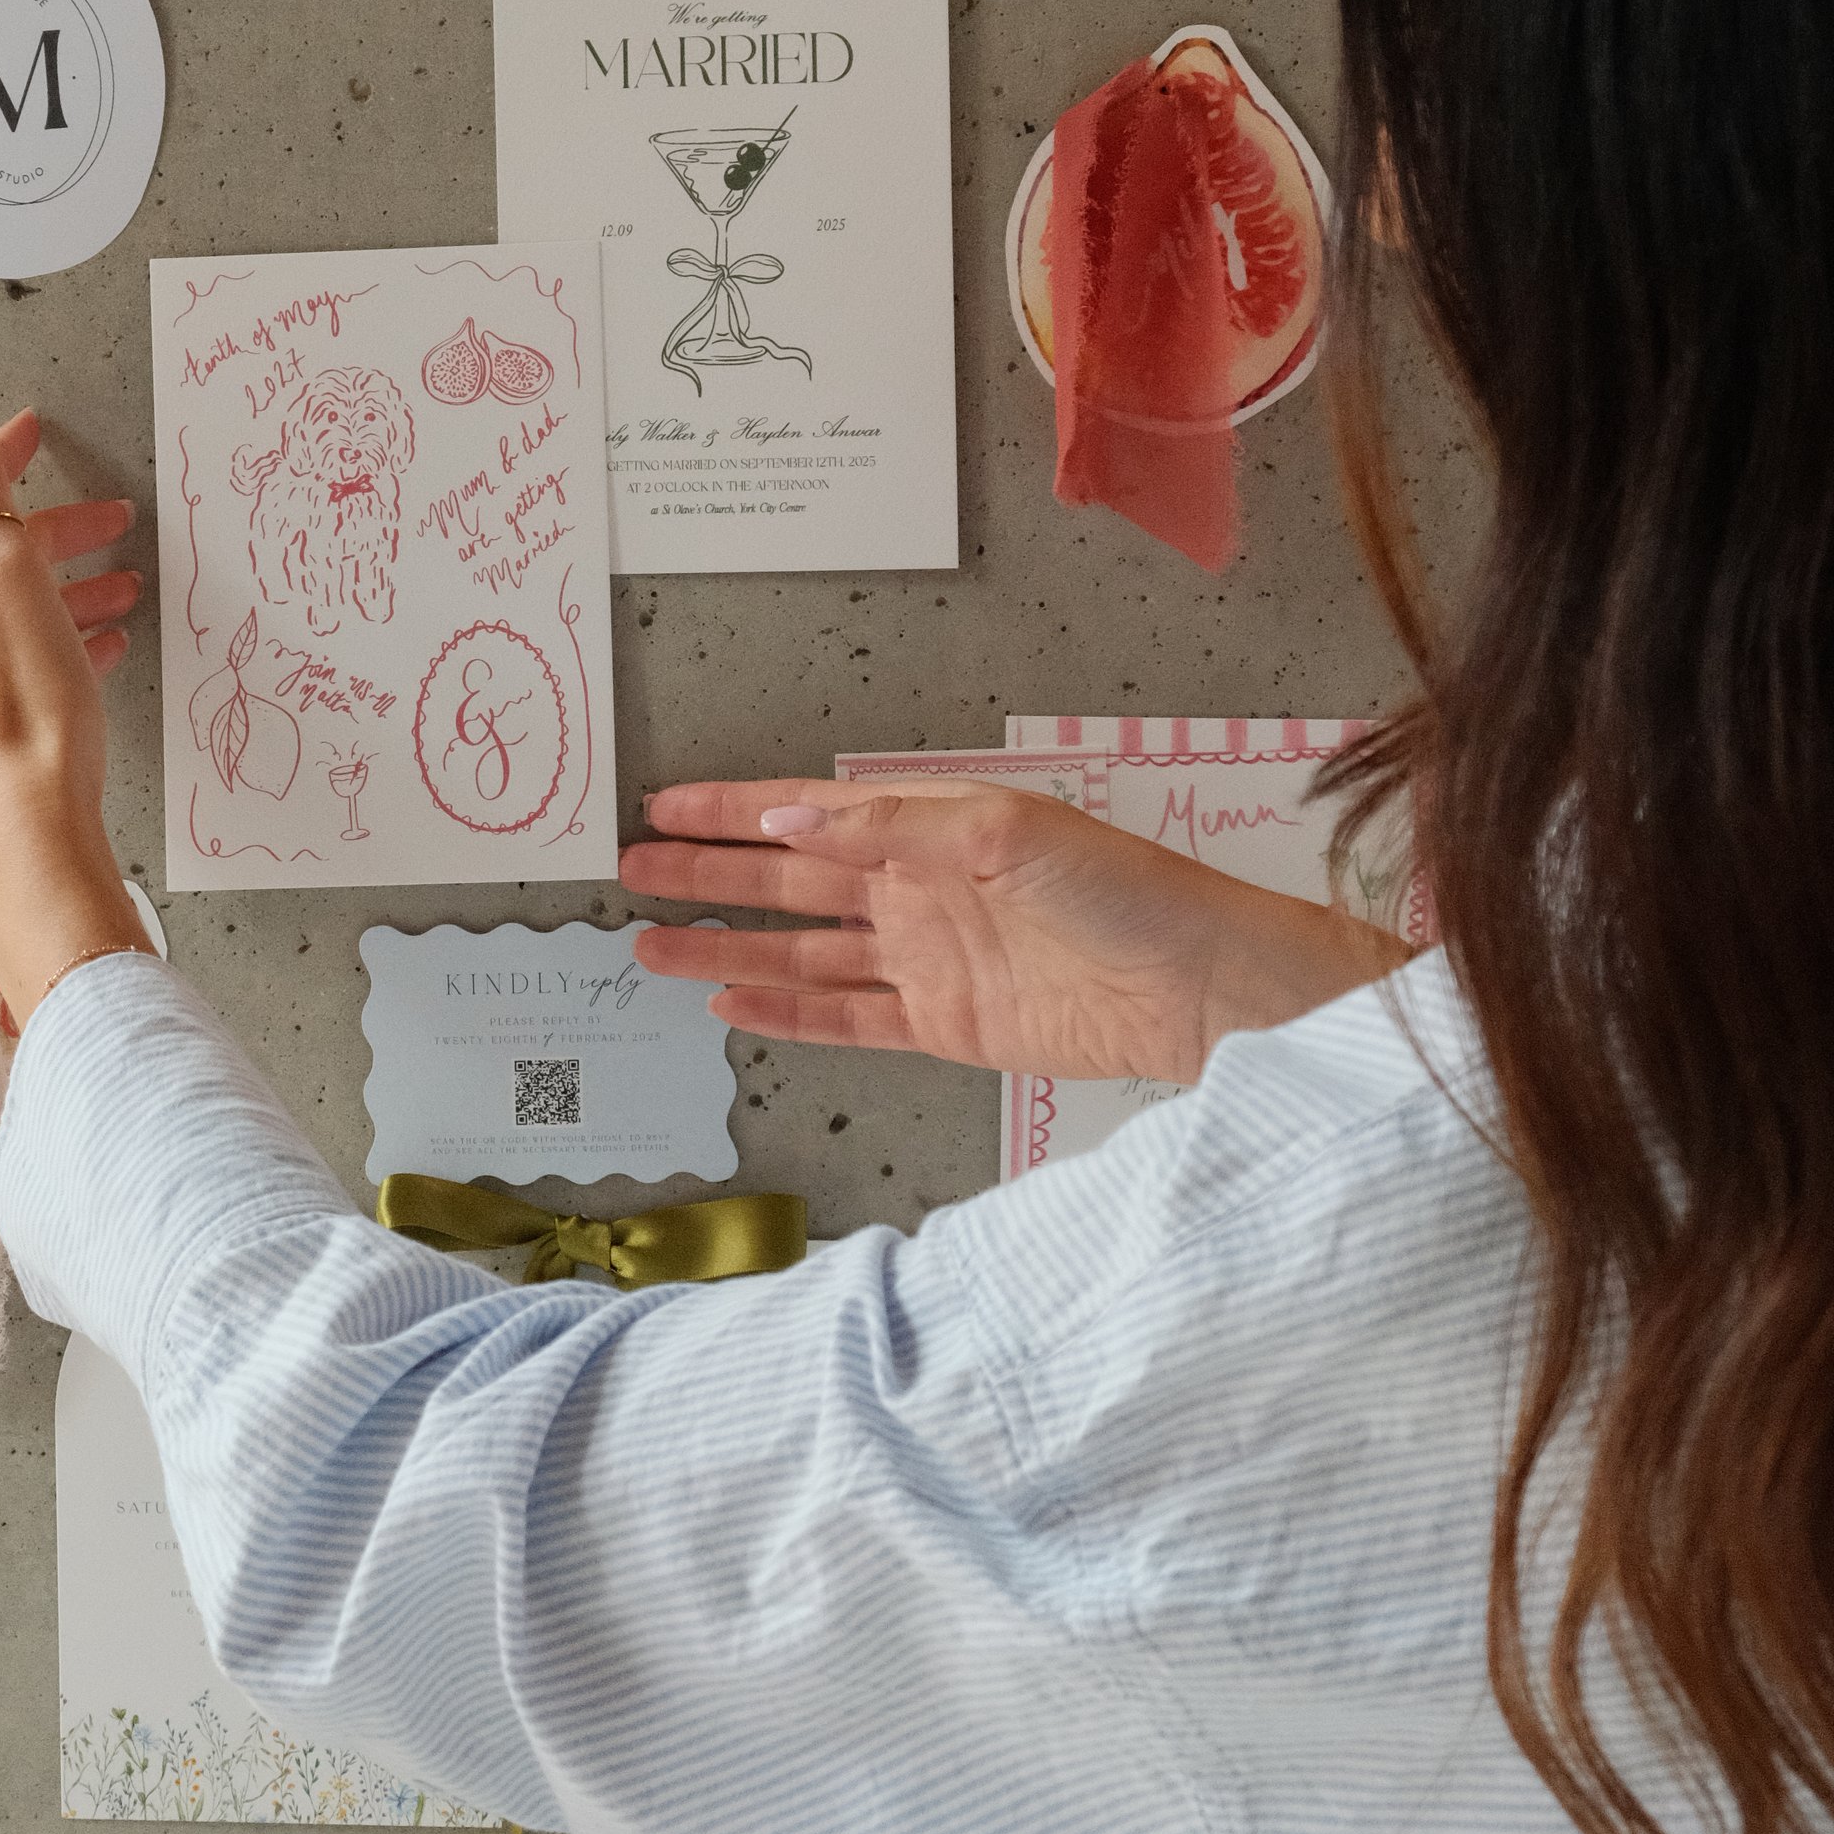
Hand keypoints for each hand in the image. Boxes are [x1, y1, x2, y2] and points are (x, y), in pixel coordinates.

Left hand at [0, 392, 148, 1023]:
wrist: (25, 844)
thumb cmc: (22, 713)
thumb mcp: (5, 576)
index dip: (0, 459)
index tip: (35, 430)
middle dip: (50, 532)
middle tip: (112, 519)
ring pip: (2, 616)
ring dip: (62, 590)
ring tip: (124, 589)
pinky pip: (12, 667)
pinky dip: (55, 643)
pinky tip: (102, 652)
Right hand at [620, 780, 1406, 1085]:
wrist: (1200, 988)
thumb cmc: (1126, 893)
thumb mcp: (1003, 833)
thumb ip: (889, 829)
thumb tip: (787, 820)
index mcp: (932, 830)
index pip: (807, 816)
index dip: (733, 812)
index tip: (665, 807)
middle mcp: (921, 892)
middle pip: (788, 881)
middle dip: (709, 875)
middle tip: (633, 869)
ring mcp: (930, 961)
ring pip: (801, 952)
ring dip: (727, 947)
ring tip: (654, 945)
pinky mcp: (948, 1026)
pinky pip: (846, 1016)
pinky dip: (787, 1010)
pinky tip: (733, 1002)